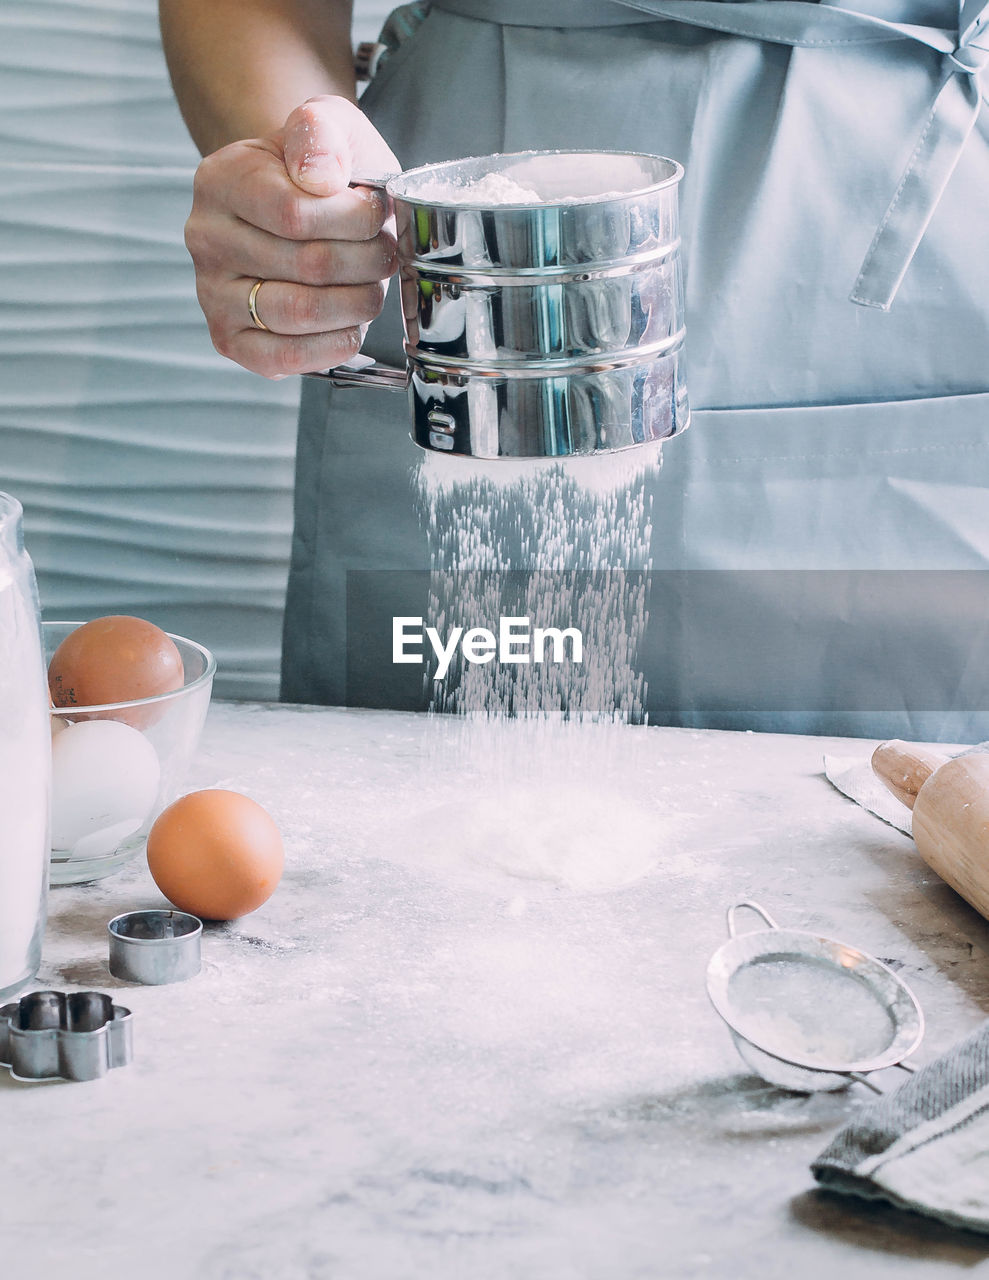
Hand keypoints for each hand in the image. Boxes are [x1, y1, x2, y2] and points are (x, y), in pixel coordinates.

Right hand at [184, 95, 399, 377]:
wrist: (297, 205)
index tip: (377, 212)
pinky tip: (351, 324)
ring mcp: (212, 294)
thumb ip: (322, 132)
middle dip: (366, 262)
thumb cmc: (318, 172)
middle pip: (307, 266)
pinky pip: (285, 357)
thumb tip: (318, 177)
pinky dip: (332, 345)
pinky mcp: (231, 340)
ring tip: (371, 284)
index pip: (295, 214)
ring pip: (300, 313)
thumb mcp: (326, 127)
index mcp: (221, 180)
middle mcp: (205, 238)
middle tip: (383, 252)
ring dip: (357, 303)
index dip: (355, 220)